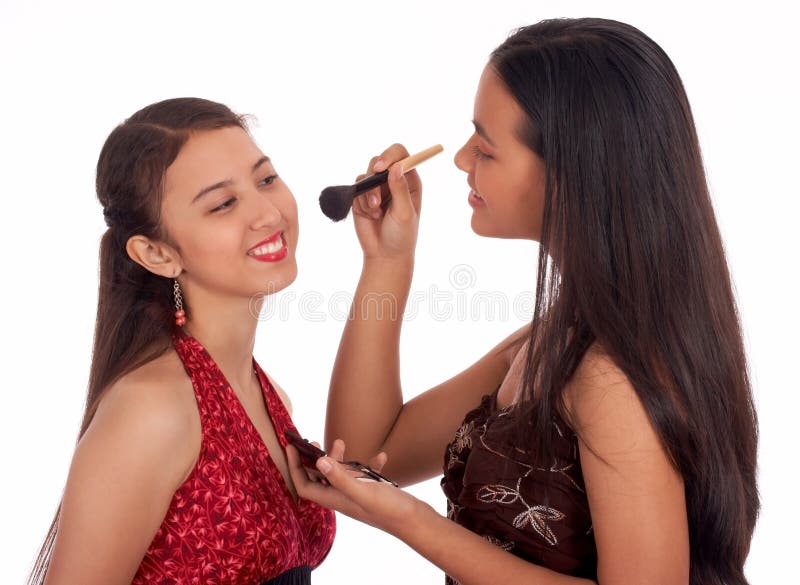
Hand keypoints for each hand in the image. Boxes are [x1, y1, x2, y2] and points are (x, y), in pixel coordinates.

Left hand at [287, 438, 422, 535]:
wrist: (416, 522)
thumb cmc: (389, 510)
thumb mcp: (363, 491)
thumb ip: (340, 477)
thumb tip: (318, 461)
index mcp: (335, 499)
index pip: (304, 485)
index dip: (295, 467)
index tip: (291, 447)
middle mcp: (343, 497)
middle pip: (319, 479)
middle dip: (312, 460)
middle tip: (312, 441)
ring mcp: (357, 494)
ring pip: (340, 474)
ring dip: (338, 459)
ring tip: (340, 441)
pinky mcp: (371, 491)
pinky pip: (365, 475)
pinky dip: (368, 464)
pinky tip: (379, 456)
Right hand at [351, 144, 421, 261]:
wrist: (384, 254)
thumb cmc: (401, 235)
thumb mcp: (404, 212)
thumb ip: (400, 189)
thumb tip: (396, 167)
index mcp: (409, 180)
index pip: (400, 155)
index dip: (389, 156)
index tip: (380, 168)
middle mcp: (393, 181)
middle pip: (379, 160)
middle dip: (374, 179)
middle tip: (376, 200)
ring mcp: (377, 188)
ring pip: (365, 176)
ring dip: (368, 195)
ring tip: (376, 212)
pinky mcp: (362, 197)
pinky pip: (356, 189)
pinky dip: (361, 203)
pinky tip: (370, 216)